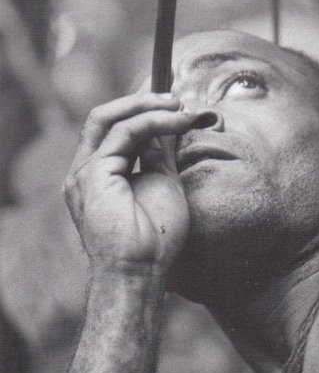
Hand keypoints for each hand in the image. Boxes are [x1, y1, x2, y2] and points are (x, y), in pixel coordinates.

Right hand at [64, 93, 192, 276]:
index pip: (112, 130)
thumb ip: (159, 155)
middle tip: (177, 100)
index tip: (174, 104)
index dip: (141, 111)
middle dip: (142, 102)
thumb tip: (168, 126)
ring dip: (149, 107)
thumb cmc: (154, 241)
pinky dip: (153, 121)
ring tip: (181, 108)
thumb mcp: (161, 184)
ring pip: (111, 118)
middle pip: (104, 118)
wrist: (143, 273)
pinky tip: (178, 121)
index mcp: (97, 177)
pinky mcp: (93, 173)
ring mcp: (84, 172)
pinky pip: (124, 132)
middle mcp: (84, 172)